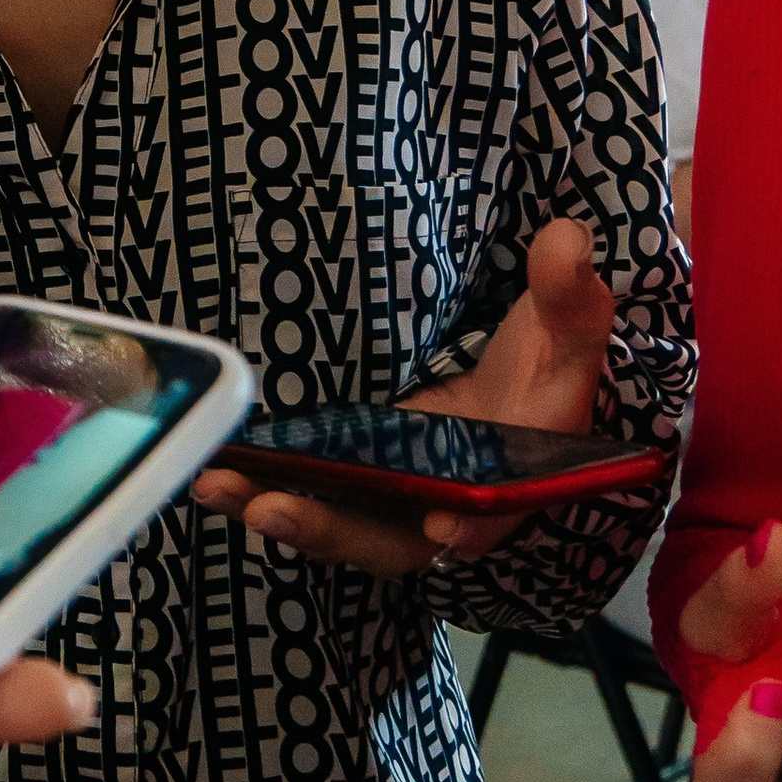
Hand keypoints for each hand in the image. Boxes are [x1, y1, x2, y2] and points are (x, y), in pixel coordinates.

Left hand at [192, 216, 616, 581]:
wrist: (518, 388)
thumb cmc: (549, 364)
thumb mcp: (569, 327)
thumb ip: (570, 294)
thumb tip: (566, 242)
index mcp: (513, 482)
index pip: (494, 513)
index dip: (470, 524)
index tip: (444, 526)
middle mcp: (450, 507)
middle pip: (391, 539)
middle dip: (331, 530)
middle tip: (270, 509)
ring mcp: (398, 501)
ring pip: (338, 524)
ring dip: (275, 511)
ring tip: (214, 484)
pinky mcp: (360, 484)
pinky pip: (312, 497)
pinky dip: (263, 488)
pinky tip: (211, 466)